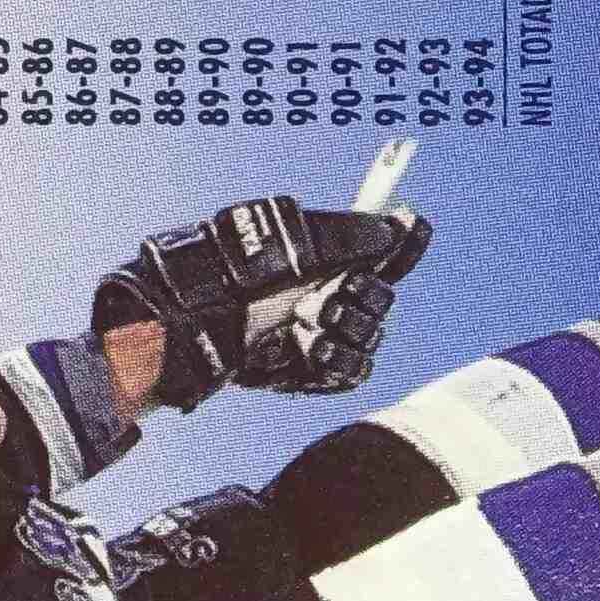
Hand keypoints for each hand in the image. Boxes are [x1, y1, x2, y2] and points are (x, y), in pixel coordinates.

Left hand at [94, 197, 431, 408]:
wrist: (188, 327)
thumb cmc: (231, 275)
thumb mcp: (293, 242)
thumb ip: (350, 234)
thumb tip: (395, 227)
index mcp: (316, 257)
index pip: (378, 252)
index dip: (400, 246)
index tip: (412, 229)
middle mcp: (317, 293)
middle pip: (379, 299)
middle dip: (362, 299)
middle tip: (326, 302)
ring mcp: (311, 333)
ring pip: (369, 338)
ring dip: (347, 333)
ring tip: (309, 329)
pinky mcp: (304, 372)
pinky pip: (350, 373)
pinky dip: (337, 363)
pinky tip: (312, 354)